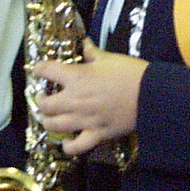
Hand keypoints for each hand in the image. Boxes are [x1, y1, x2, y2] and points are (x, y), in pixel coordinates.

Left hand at [31, 39, 146, 156]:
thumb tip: (84, 44)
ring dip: (47, 121)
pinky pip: (76, 146)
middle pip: (44, 104)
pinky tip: (66, 141)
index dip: (39, 69)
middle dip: (40, 101)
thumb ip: (92, 52)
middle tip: (43, 98)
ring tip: (49, 118)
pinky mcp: (96, 134)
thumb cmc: (130, 72)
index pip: (47, 71)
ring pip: (53, 125)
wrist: (150, 95)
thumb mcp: (109, 57)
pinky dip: (68, 145)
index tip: (39, 70)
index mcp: (76, 77)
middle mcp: (74, 100)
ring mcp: (83, 120)